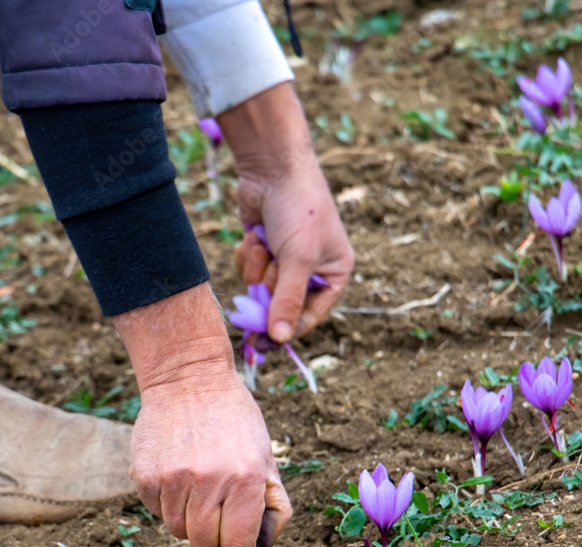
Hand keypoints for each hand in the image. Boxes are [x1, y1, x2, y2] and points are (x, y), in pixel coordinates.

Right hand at [130, 373, 290, 546]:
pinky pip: (156, 511)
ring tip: (197, 484)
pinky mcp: (145, 475)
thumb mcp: (267, 457)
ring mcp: (172, 478)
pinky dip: (168, 502)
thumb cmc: (234, 420)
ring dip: (189, 517)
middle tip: (218, 507)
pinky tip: (177, 472)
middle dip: (214, 533)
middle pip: (203, 543)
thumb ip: (273, 508)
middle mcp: (208, 480)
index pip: (236, 546)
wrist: (189, 378)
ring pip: (177, 530)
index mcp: (245, 478)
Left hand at [218, 83, 353, 343]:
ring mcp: (284, 259)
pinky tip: (255, 234)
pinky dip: (247, 254)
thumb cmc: (299, 210)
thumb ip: (287, 301)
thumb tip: (279, 338)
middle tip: (262, 279)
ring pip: (259, 287)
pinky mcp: (262, 248)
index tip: (262, 344)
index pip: (309, 316)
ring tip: (265, 243)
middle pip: (280, 305)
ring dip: (257, 267)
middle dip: (267, 290)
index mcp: (334, 274)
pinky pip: (247, 269)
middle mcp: (311, 269)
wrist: (274, 167)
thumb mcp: (298, 260)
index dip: (286, 330)